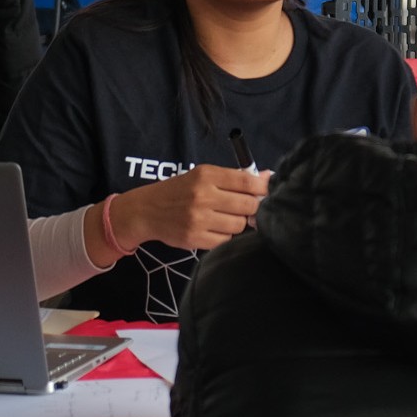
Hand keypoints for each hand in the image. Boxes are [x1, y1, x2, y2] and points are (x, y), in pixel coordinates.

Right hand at [108, 165, 270, 253]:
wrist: (146, 211)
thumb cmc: (180, 191)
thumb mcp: (202, 176)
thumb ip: (234, 178)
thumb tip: (269, 177)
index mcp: (206, 175)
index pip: (246, 180)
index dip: (263, 188)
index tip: (266, 192)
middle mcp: (202, 195)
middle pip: (248, 205)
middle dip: (252, 208)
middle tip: (245, 208)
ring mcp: (198, 218)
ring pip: (239, 225)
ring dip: (238, 223)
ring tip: (225, 218)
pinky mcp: (194, 238)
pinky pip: (225, 240)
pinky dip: (225, 236)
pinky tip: (215, 229)